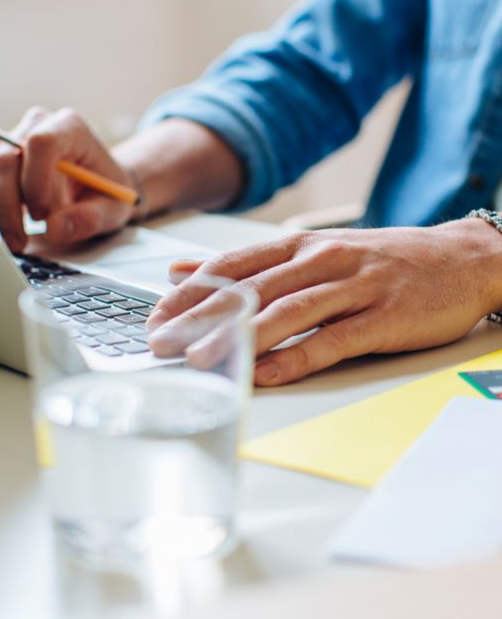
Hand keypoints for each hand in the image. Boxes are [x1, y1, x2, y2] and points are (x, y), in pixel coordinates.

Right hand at [0, 107, 135, 252]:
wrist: (94, 187)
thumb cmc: (103, 192)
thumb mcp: (112, 209)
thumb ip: (88, 219)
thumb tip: (53, 229)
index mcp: (70, 128)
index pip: (40, 143)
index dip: (35, 182)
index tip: (42, 216)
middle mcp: (35, 126)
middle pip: (5, 157)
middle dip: (8, 206)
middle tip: (20, 241)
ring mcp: (8, 138)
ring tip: (6, 238)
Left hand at [147, 219, 501, 384]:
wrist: (462, 259)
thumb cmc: (381, 261)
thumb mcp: (314, 249)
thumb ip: (250, 262)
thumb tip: (186, 269)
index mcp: (302, 245)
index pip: (234, 265)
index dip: (191, 290)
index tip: (156, 314)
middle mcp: (323, 260)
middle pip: (252, 289)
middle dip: (200, 316)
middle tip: (161, 341)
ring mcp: (355, 288)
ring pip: (287, 312)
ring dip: (238, 336)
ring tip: (200, 359)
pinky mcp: (384, 318)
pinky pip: (333, 340)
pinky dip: (296, 358)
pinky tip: (265, 374)